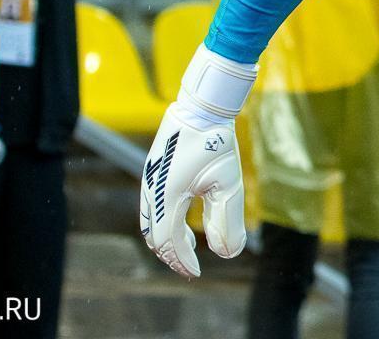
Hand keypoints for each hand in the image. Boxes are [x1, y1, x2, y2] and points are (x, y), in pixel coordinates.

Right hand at [139, 44, 256, 276]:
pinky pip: (152, 207)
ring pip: (150, 222)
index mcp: (167, 196)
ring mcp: (150, 181)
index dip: (181, 260)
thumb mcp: (228, 183)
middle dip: (171, 254)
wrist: (201, 107)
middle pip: (154, 236)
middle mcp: (152, 191)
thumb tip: (229, 253)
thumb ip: (227, 220)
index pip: (168, 241)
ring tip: (185, 250)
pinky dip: (162, 223)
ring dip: (165, 240)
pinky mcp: (153, 172)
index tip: (196, 272)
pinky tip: (179, 223)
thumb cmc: (216, 142)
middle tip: (190, 267)